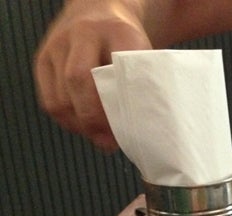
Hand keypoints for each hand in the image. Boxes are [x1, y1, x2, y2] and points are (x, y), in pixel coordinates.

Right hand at [33, 1, 152, 151]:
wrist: (100, 14)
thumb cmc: (127, 45)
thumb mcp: (144, 58)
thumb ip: (143, 88)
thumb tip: (137, 133)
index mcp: (117, 33)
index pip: (115, 73)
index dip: (116, 107)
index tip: (126, 130)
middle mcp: (82, 34)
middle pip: (79, 81)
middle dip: (93, 119)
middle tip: (109, 142)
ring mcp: (58, 45)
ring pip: (60, 97)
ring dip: (80, 125)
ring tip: (98, 137)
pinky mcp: (43, 59)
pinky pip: (49, 100)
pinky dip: (67, 120)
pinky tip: (83, 127)